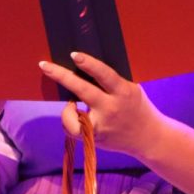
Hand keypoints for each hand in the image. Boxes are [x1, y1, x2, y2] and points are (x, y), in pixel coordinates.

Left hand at [39, 52, 163, 158]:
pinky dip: (69, 122)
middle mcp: (111, 108)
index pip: (104, 74)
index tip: (74, 55)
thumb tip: (83, 67)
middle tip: (44, 65)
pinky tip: (75, 118)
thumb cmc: (136, 107)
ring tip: (72, 106)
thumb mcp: (131, 89)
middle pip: (83, 90)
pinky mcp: (95, 138)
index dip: (88, 63)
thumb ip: (111, 82)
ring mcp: (102, 125)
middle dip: (62, 76)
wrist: (149, 137)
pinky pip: (73, 130)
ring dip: (67, 109)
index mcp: (123, 91)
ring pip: (72, 117)